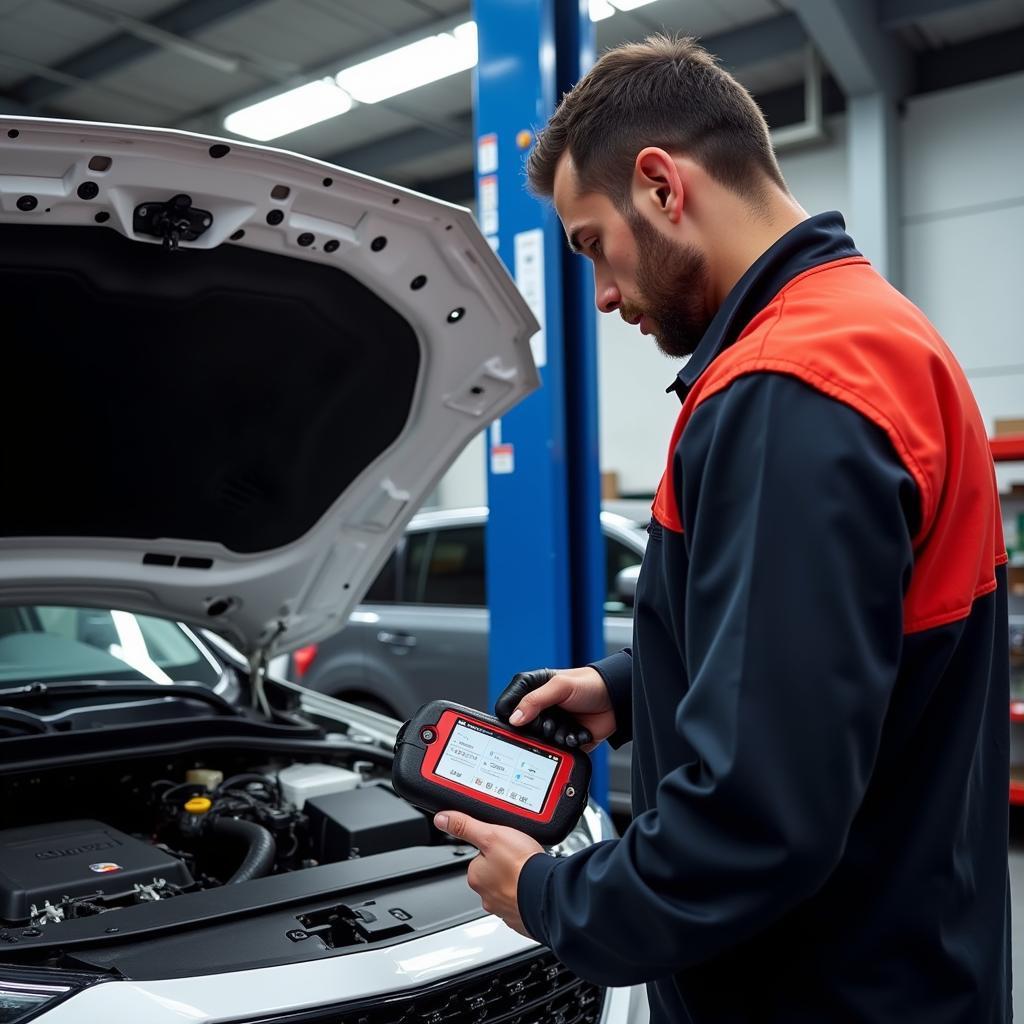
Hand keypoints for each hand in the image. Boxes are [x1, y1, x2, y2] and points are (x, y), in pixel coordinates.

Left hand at [434, 810, 543, 936]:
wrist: (549, 894)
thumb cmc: (522, 866)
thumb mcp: (491, 834)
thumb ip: (465, 826)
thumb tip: (442, 819)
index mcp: (476, 876)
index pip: (478, 858)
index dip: (492, 848)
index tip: (504, 845)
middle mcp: (486, 896)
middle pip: (492, 874)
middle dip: (504, 866)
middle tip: (519, 857)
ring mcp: (504, 909)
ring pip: (508, 890)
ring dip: (516, 882)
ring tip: (529, 871)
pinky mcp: (521, 919)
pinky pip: (521, 904)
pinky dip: (527, 896)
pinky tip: (534, 886)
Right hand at [495, 666, 616, 751]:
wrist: (616, 700)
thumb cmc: (589, 684)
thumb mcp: (560, 686)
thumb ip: (535, 700)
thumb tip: (514, 719)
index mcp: (530, 689)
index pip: (506, 708)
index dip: (513, 717)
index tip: (525, 718)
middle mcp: (538, 708)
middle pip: (522, 731)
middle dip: (540, 729)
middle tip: (553, 720)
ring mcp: (550, 724)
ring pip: (539, 744)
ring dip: (556, 737)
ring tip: (568, 725)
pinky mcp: (562, 739)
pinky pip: (557, 751)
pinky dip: (568, 744)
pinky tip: (577, 732)